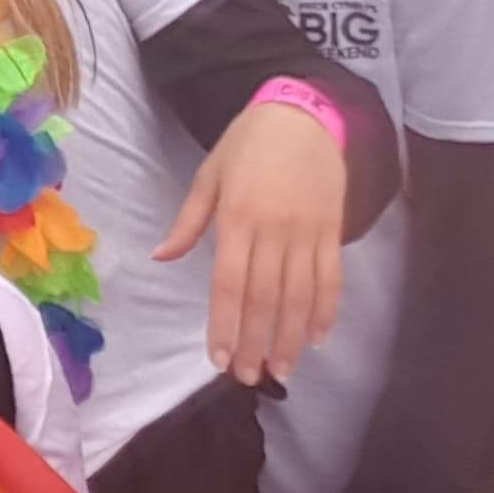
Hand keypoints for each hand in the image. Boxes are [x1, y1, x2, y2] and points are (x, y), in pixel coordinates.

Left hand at [153, 100, 344, 383]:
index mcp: (237, 217)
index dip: (225, 324)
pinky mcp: (332, 231)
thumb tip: (161, 257)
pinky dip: (326, 311)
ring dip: (290, 337)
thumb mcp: (210, 175)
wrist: (302, 114)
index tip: (220, 359)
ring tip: (282, 370)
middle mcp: (273, 230)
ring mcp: (307, 232)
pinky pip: (331, 278)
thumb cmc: (247, 145)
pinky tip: (316, 339)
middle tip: (250, 378)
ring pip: (300, 295)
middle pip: (265, 298)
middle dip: (256, 342)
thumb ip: (189, 221)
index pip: (229, 283)